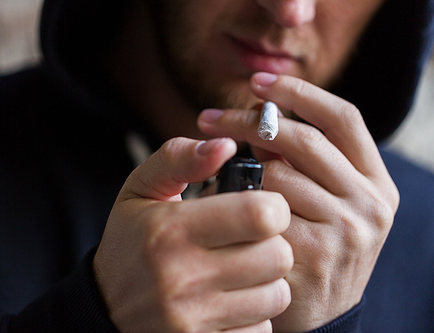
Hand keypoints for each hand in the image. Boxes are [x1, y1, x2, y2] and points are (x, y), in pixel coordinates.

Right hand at [93, 137, 292, 332]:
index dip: (273, 207)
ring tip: (241, 271)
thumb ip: (180, 158)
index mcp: (170, 229)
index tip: (260, 209)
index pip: (260, 215)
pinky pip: (261, 329)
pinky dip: (254, 314)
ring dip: (267, 280)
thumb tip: (225, 144)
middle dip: (273, 243)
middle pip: (278, 256)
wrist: (103, 308)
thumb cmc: (129, 241)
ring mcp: (192, 319)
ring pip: (276, 295)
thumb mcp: (141, 189)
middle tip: (251, 241)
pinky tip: (230, 301)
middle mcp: (182, 277)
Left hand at [197, 73, 399, 331]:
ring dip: (240, 169)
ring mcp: (346, 231)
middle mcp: (369, 203)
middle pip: (304, 140)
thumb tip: (258, 116)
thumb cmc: (315, 246)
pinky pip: (262, 212)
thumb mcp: (327, 202)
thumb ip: (304, 161)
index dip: (300, 93)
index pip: (342, 118)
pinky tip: (223, 209)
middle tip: (209, 118)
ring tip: (220, 177)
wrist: (320, 315)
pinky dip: (235, 204)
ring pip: (277, 175)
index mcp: (375, 180)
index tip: (259, 81)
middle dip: (249, 122)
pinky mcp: (315, 256)